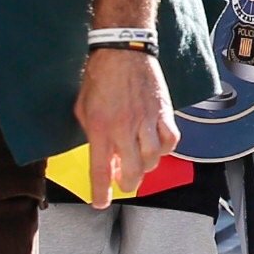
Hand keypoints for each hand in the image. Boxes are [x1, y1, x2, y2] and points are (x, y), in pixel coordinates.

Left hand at [77, 47, 177, 199]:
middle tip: (124, 182)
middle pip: (132, 171)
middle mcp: (124, 128)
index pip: (100, 171)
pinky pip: (170, 140)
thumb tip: (99, 153)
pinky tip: (156, 147)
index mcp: (100, 128)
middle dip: (127, 183)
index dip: (101, 192)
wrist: (122, 50)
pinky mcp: (163, 111)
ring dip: (145, 167)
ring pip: (152, 159)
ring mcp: (146, 121)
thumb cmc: (99, 77)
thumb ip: (91, 133)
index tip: (100, 202)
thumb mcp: (83, 108)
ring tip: (139, 163)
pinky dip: (164, 149)